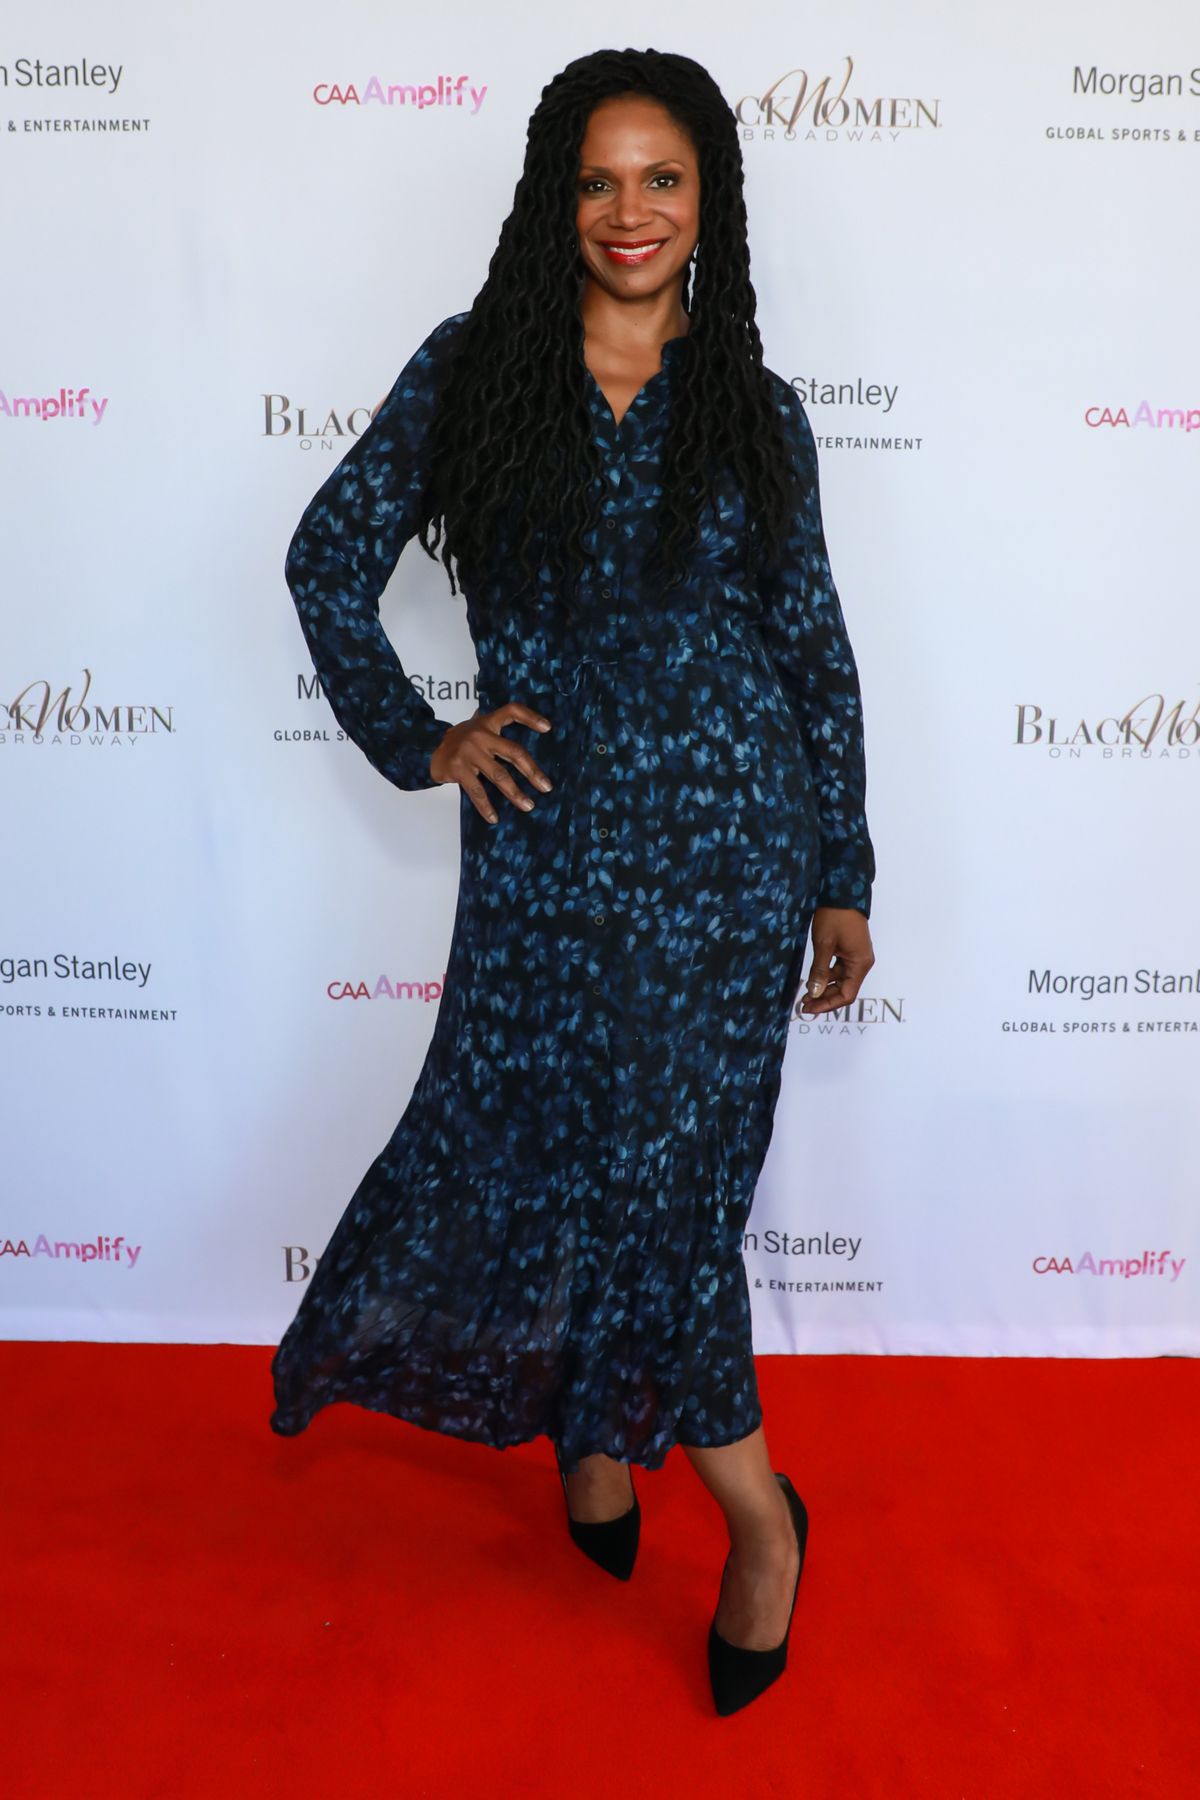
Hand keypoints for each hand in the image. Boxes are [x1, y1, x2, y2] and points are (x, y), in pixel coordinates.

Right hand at [430, 701, 553, 822]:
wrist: (428, 748)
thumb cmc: (462, 742)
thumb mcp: (478, 730)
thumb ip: (498, 735)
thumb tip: (529, 760)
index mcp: (488, 722)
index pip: (511, 711)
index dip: (530, 717)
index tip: (547, 728)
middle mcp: (480, 734)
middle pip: (513, 751)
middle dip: (532, 771)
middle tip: (546, 787)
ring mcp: (469, 752)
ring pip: (499, 775)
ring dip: (515, 793)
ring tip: (528, 806)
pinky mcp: (458, 768)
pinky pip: (477, 791)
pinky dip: (486, 807)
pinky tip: (494, 818)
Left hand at [799, 906, 874, 1013]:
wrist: (842, 891)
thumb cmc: (835, 916)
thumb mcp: (824, 944)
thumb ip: (819, 971)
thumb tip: (813, 993)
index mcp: (860, 964)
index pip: (847, 995)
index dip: (828, 1004)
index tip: (809, 1008)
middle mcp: (862, 963)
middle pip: (845, 989)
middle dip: (824, 998)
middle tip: (803, 1004)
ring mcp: (856, 957)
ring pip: (840, 980)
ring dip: (824, 988)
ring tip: (805, 994)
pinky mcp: (850, 951)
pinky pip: (839, 969)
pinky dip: (826, 976)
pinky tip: (813, 980)